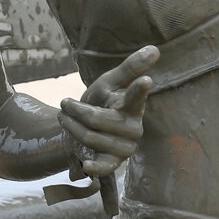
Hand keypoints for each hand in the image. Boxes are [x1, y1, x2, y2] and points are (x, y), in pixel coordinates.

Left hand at [58, 45, 158, 177]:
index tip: (146, 81)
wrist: (86, 126)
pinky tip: (86, 166)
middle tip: (64, 103)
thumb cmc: (102, 100)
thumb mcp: (110, 81)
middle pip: (96, 119)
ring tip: (64, 118)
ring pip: (90, 137)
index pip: (136, 96)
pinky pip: (104, 168)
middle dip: (75, 110)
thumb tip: (155, 49)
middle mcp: (133, 128)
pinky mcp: (114, 163)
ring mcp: (125, 148)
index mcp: (133, 106)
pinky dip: (94, 168)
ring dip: (71, 127)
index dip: (139, 89)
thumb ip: (130, 67)